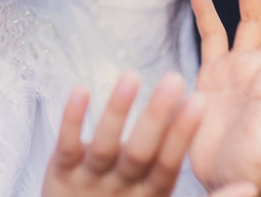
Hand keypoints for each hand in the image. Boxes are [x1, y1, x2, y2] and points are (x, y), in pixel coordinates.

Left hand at [43, 72, 211, 196]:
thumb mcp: (146, 186)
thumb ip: (163, 155)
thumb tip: (190, 109)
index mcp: (148, 193)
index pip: (168, 165)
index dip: (182, 135)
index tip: (199, 100)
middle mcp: (121, 189)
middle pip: (140, 153)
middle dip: (156, 116)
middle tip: (174, 79)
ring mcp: (89, 181)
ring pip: (104, 147)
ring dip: (118, 110)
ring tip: (132, 75)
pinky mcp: (61, 173)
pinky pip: (67, 145)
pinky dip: (72, 118)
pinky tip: (81, 88)